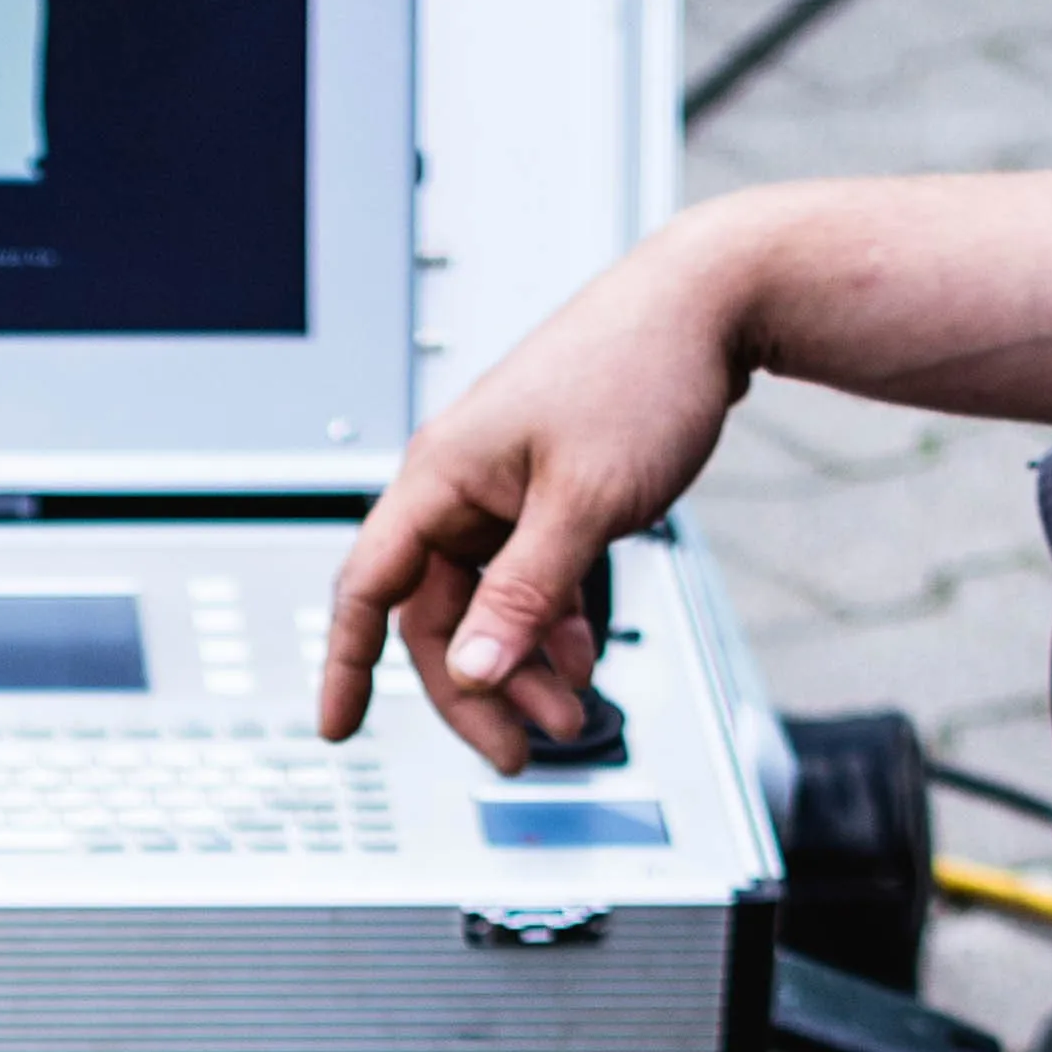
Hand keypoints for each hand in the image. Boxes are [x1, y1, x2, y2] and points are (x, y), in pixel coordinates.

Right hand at [319, 221, 752, 775]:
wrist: (712, 302)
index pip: (369, 586)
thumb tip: (472, 671)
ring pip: (489, 606)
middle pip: (438, 616)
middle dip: (478, 689)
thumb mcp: (581, 503)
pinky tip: (580, 658)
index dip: (346, 663)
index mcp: (443, 475)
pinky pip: (528, 581)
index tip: (339, 728)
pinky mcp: (546, 493)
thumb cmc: (641, 372)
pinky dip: (550, 627)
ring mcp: (504, 489)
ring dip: (523, 667)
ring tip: (572, 713)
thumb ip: (523, 595)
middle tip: (521, 750)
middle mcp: (462, 484)